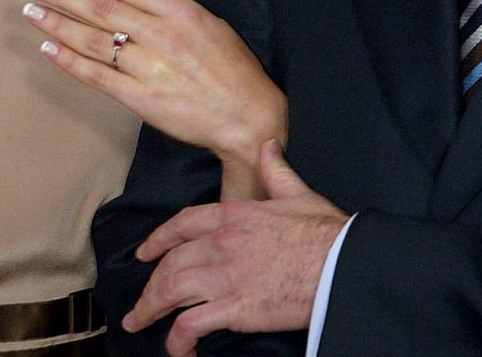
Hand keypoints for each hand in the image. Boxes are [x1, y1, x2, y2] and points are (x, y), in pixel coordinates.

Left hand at [23, 0, 286, 180]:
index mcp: (180, 11)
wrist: (247, 116)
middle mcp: (161, 35)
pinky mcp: (140, 98)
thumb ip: (169, 4)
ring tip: (32, 11)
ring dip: (57, 24)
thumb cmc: (231, 66)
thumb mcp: (208, 21)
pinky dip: (69, 61)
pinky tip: (48, 48)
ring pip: (92, 40)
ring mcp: (149, 68)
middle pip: (101, 9)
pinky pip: (96, 76)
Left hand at [123, 140, 347, 355]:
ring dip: (151, 308)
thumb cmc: (324, 231)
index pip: (183, 224)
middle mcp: (223, 243)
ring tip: (139, 323)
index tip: (144, 252)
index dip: (159, 238)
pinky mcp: (236, 308)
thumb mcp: (296, 192)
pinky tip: (178, 348)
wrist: (342, 264)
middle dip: (150, 285)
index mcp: (235, 215)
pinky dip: (178, 339)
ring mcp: (227, 276)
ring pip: (172, 290)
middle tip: (140, 303)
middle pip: (172, 262)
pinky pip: (192, 324)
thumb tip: (267, 145)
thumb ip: (275, 169)